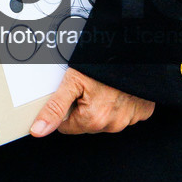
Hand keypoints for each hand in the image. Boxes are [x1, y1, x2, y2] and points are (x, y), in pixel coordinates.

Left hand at [29, 69, 155, 138]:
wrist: (133, 50)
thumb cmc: (102, 63)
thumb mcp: (72, 82)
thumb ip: (54, 108)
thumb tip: (38, 130)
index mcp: (92, 120)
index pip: (67, 126)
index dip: (67, 107)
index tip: (75, 92)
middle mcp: (113, 124)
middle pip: (87, 124)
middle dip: (86, 107)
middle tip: (90, 87)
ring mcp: (129, 119)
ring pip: (107, 120)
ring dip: (104, 105)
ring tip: (106, 86)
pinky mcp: (143, 112)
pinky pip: (127, 113)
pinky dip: (123, 102)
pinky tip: (120, 88)